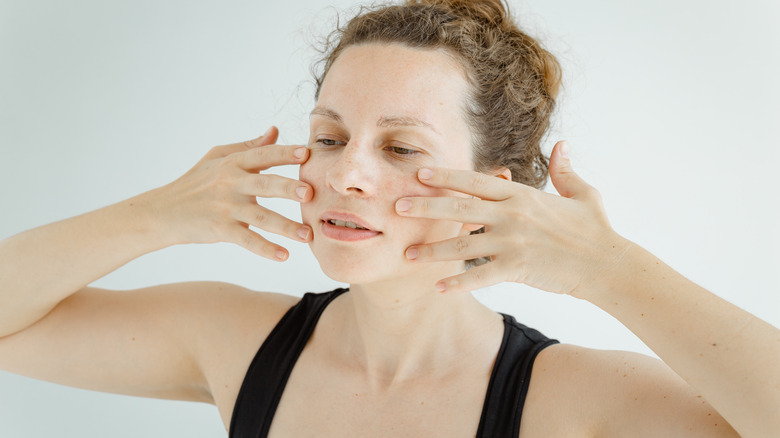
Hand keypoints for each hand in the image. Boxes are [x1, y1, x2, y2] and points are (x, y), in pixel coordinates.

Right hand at [149, 127, 312, 260]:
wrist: (163, 212)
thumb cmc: (195, 182)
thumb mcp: (218, 158)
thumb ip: (249, 147)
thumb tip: (275, 130)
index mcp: (233, 163)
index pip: (263, 155)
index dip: (284, 153)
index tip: (307, 153)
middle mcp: (231, 183)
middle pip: (265, 184)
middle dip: (288, 188)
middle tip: (311, 193)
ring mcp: (226, 207)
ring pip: (261, 217)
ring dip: (285, 227)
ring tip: (307, 235)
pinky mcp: (220, 229)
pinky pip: (247, 240)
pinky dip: (265, 249)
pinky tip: (284, 256)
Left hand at [395, 141, 630, 295]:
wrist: (607, 263)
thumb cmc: (595, 228)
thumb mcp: (581, 192)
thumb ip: (564, 169)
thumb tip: (562, 144)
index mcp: (521, 195)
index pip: (476, 181)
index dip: (446, 177)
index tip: (420, 173)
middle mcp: (512, 215)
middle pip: (460, 208)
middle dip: (426, 206)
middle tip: (397, 206)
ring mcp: (512, 242)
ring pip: (462, 245)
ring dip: (433, 250)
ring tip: (407, 253)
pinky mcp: (517, 268)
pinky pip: (480, 276)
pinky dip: (458, 283)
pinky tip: (438, 287)